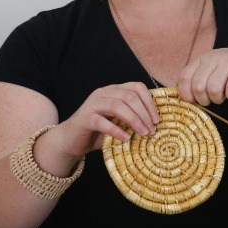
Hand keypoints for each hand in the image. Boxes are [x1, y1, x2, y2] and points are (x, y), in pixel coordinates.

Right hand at [41, 82, 162, 173]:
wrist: (70, 140)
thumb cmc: (98, 132)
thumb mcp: (118, 122)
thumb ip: (132, 118)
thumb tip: (155, 125)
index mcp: (113, 90)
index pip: (137, 87)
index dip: (150, 102)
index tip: (157, 120)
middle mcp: (103, 93)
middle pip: (129, 96)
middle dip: (144, 113)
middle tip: (151, 130)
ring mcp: (92, 104)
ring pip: (117, 105)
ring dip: (134, 120)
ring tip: (143, 134)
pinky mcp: (84, 118)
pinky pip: (102, 121)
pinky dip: (116, 130)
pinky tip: (125, 139)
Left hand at [175, 43, 227, 106]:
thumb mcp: (213, 69)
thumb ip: (199, 80)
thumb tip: (184, 99)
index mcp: (202, 59)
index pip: (184, 77)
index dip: (186, 93)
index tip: (194, 101)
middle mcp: (213, 58)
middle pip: (198, 86)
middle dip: (204, 100)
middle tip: (213, 100)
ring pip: (213, 89)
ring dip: (218, 99)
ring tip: (223, 96)